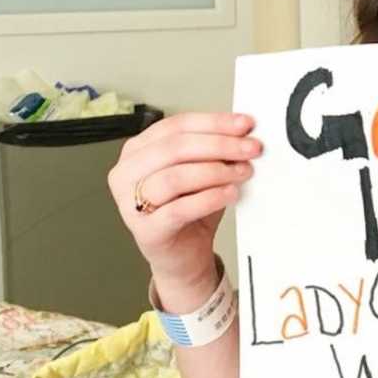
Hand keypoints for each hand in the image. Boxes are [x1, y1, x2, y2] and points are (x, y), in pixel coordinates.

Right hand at [107, 112, 261, 290]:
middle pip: (175, 148)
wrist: (183, 254)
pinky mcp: (146, 230)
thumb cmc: (189, 207)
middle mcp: (127, 172)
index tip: (244, 124)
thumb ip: (214, 148)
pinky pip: (178, 210)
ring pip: (175, 177)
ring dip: (215, 172)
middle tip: (250, 148)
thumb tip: (243, 129)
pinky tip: (229, 194)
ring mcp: (131, 203)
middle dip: (219, 145)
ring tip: (242, 172)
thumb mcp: (201, 169)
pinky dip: (209, 199)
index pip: (177, 125)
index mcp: (138, 149)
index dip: (214, 122)